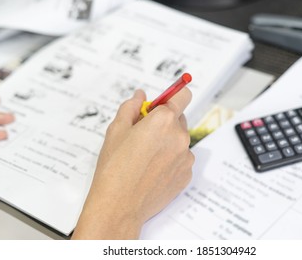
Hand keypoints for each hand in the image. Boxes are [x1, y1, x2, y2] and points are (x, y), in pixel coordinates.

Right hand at [72, 88, 193, 238]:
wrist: (119, 205)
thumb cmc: (114, 167)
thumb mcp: (116, 130)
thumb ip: (131, 107)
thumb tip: (140, 96)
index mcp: (164, 120)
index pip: (183, 96)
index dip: (173, 96)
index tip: (164, 102)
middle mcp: (180, 136)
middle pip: (178, 119)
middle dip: (164, 123)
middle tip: (144, 136)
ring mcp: (186, 157)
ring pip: (179, 141)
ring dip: (168, 143)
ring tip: (146, 158)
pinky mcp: (186, 175)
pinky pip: (181, 160)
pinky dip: (171, 161)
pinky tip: (152, 172)